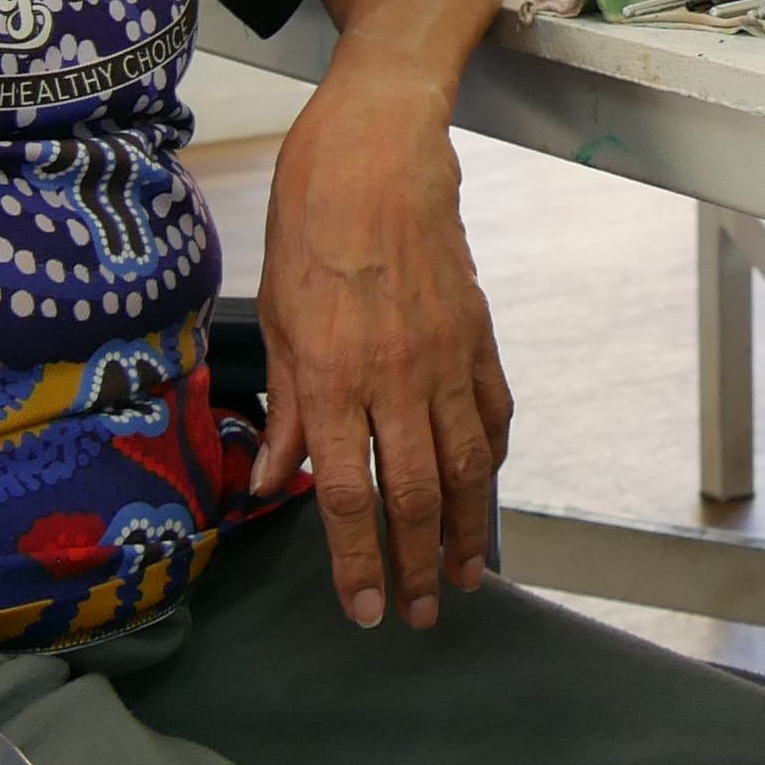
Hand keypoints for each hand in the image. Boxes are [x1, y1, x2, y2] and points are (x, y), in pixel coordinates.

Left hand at [251, 71, 511, 629]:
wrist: (379, 149)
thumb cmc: (312, 220)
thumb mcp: (275, 314)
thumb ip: (283, 406)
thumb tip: (271, 479)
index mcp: (334, 375)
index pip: (347, 494)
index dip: (356, 561)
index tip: (360, 608)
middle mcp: (395, 376)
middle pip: (413, 496)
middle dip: (415, 566)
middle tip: (418, 615)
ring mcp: (445, 357)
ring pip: (465, 466)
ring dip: (464, 530)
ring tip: (462, 577)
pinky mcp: (477, 335)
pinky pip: (492, 413)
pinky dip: (492, 461)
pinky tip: (484, 491)